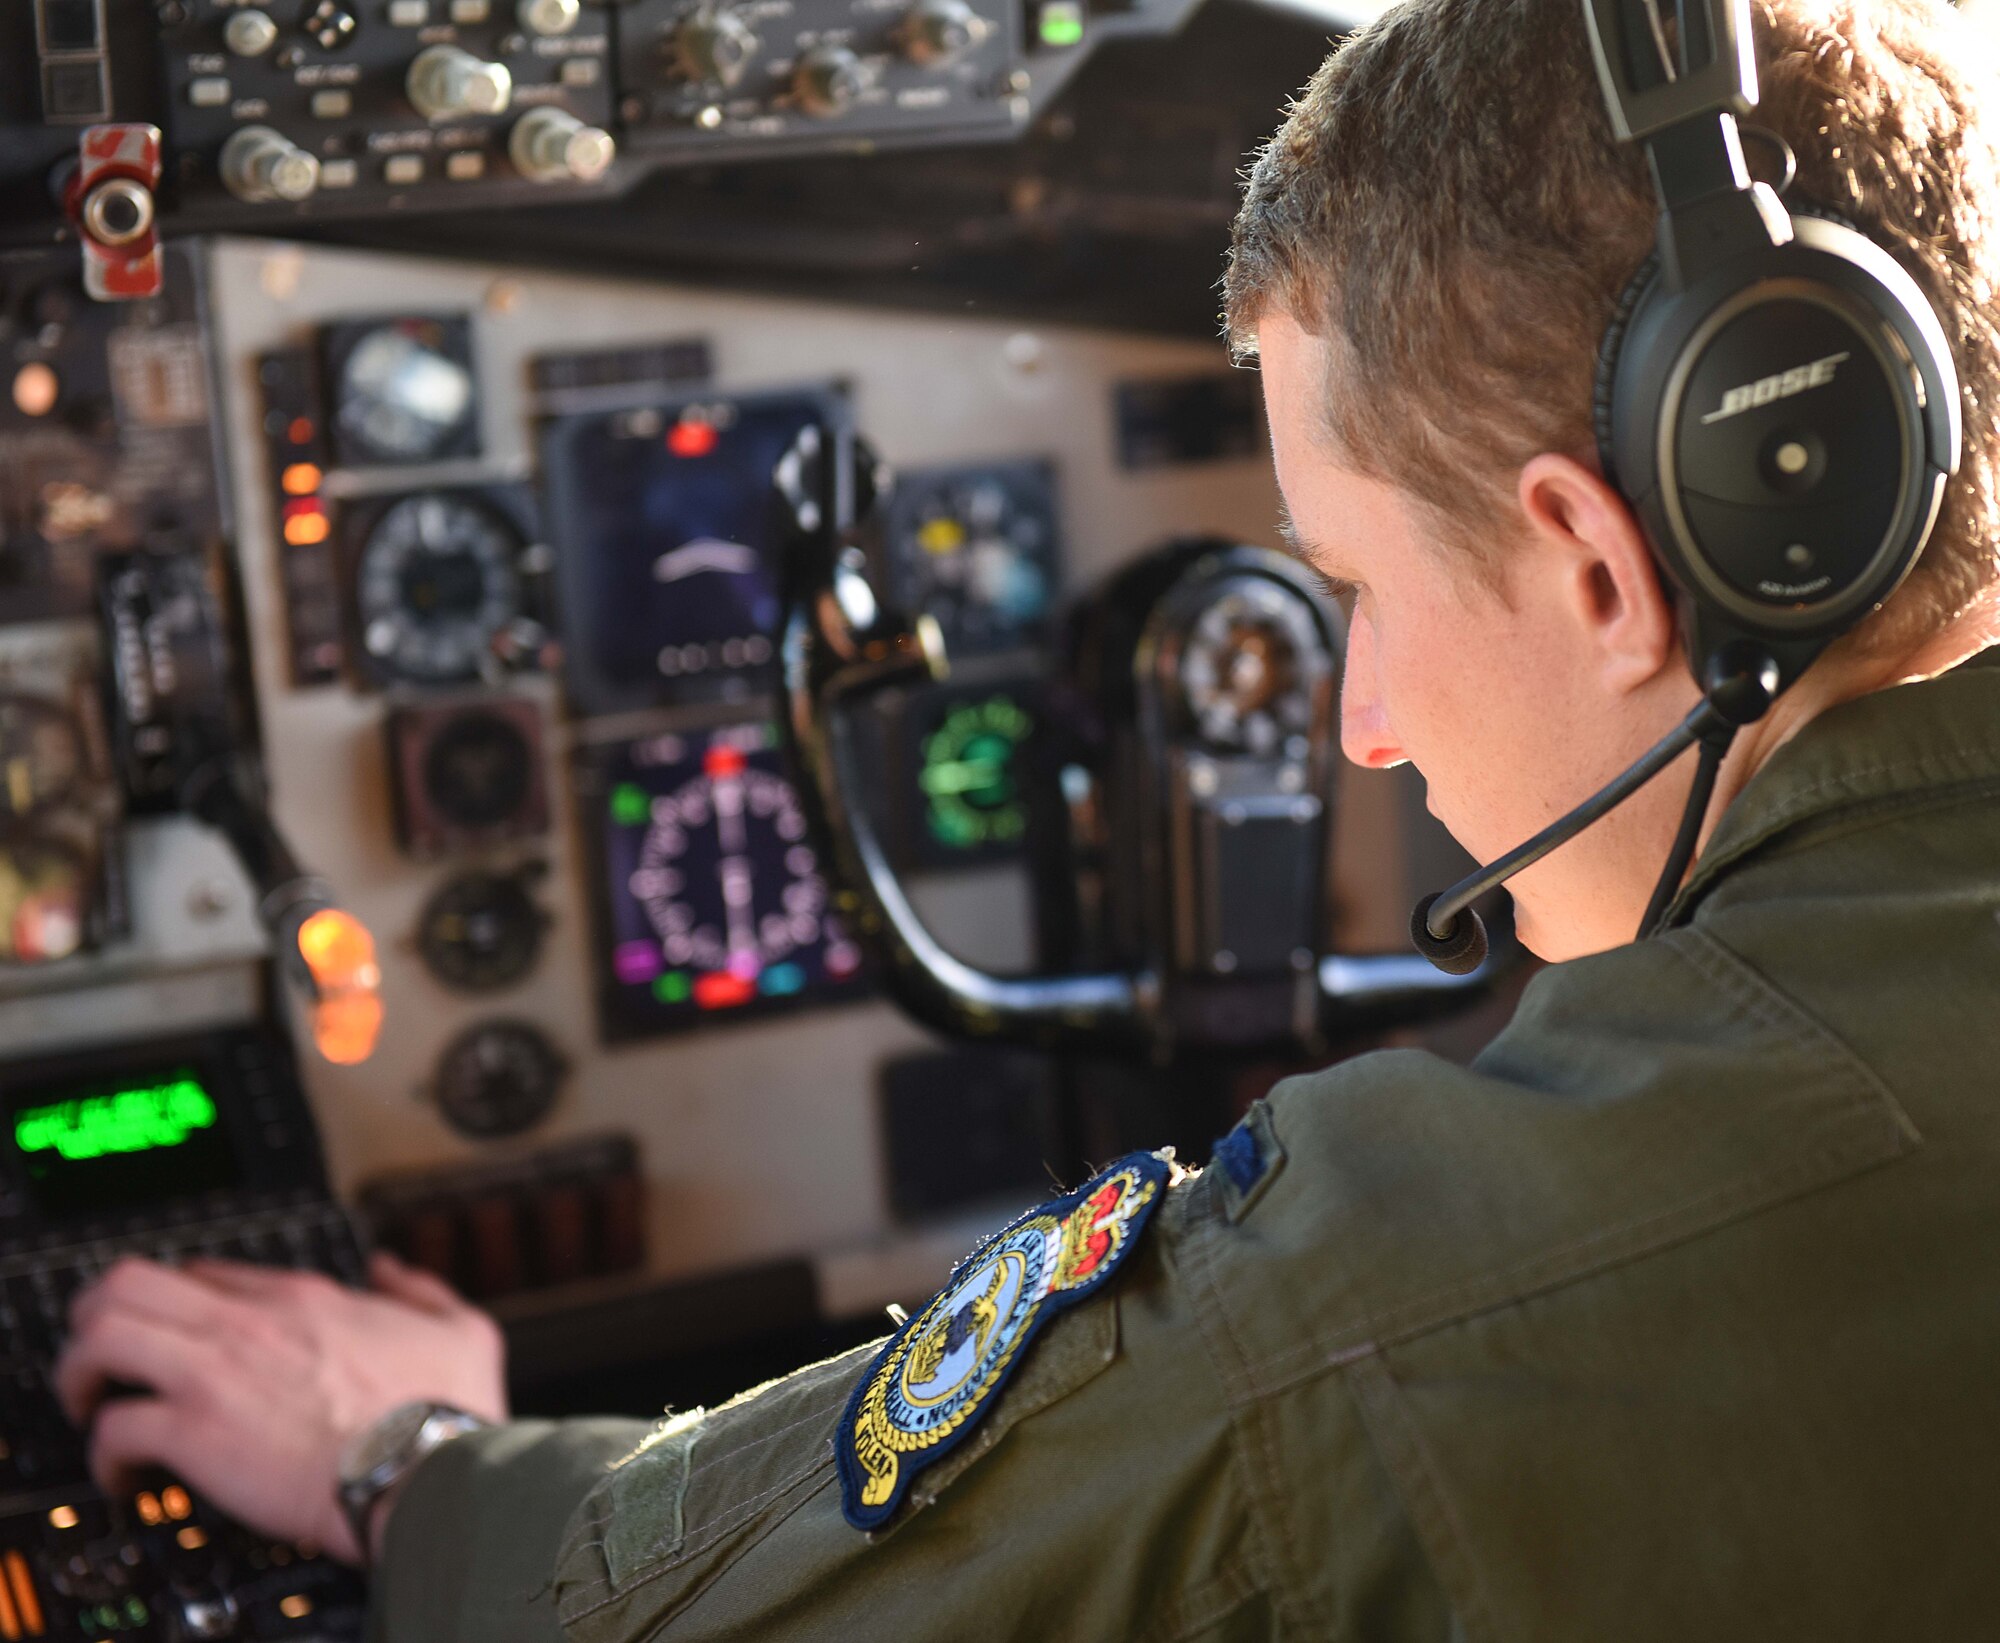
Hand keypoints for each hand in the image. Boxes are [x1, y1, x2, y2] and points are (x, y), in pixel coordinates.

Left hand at [54, 1250, 507, 1563]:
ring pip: (102, 1335)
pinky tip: (126, 1477)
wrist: (426, 1469)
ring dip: (82, 1371)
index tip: (176, 1336)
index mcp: (306, 1299)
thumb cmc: (444, 1413)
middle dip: (99, 1315)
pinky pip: (114, 1428)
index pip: (207, 1273)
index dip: (179, 1302)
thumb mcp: (462, 1328)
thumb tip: (391, 1269)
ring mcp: (217, 1371)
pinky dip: (104, 1455)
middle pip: (131, 1282)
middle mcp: (250, 1322)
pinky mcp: (196, 1431)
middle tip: (103, 1355)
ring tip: (92, 1404)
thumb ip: (421, 1289)